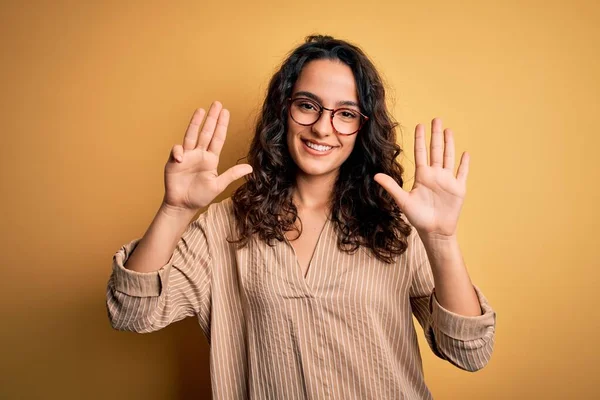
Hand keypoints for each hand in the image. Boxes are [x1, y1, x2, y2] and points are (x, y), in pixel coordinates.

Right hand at [162, 101, 252, 212]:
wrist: (182, 205)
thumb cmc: (200, 196)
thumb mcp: (218, 185)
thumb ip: (232, 174)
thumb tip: (250, 168)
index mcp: (210, 159)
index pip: (218, 139)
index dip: (222, 125)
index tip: (226, 112)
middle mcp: (199, 154)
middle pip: (206, 132)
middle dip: (211, 118)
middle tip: (217, 103)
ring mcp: (187, 156)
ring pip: (191, 135)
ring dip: (195, 123)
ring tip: (200, 110)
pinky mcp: (174, 161)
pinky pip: (177, 151)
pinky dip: (179, 151)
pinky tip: (181, 157)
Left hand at [374, 118, 468, 237]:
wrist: (434, 231)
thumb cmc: (418, 217)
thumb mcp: (403, 201)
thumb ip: (391, 187)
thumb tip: (375, 176)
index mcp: (422, 176)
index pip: (421, 153)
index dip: (420, 139)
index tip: (420, 125)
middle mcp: (435, 175)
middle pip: (436, 150)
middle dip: (436, 135)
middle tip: (436, 119)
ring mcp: (447, 180)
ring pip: (449, 157)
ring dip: (449, 144)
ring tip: (448, 130)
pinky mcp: (458, 188)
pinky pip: (462, 173)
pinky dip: (464, 163)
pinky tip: (465, 153)